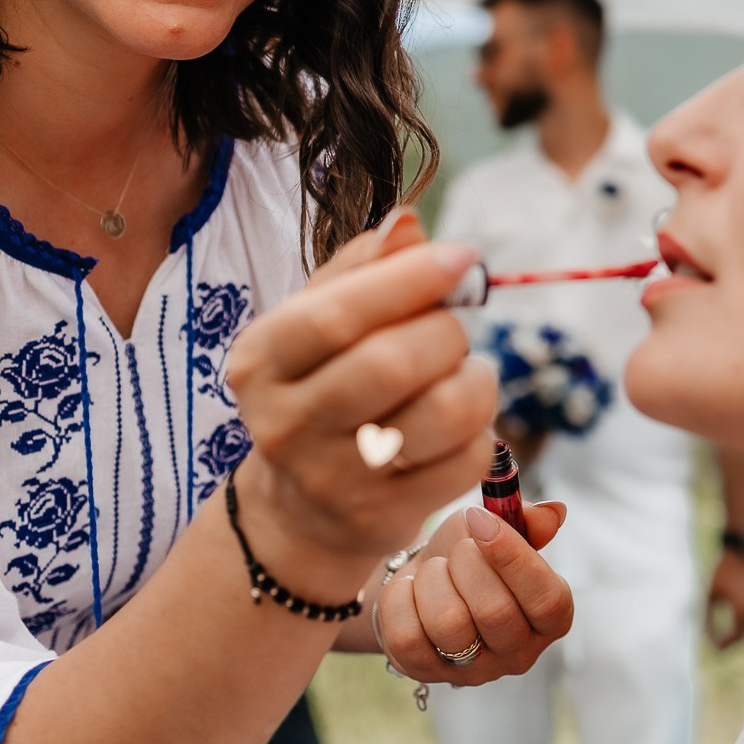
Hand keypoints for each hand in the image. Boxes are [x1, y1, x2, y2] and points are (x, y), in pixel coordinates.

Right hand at [225, 211, 498, 590]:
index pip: (334, 316)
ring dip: (476, 379)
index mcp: (261, 362)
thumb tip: (408, 225)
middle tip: (453, 329)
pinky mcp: (382, 519)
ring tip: (465, 373)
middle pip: (390, 365)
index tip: (462, 257)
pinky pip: (466, 461)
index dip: (409, 280)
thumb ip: (361, 269)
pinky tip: (460, 424)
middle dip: (446, 331)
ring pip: (442, 414)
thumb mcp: (318, 322)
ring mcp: (333, 480)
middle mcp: (286, 425)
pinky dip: (481, 431)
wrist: (300, 507)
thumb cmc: (321, 387)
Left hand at [374, 501, 573, 684]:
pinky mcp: (426, 673)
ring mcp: (473, 670)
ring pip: (449, 624)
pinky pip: (407, 635)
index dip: (515, 559)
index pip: (548, 601)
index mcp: (549, 619)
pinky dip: (402, 598)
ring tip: (436, 569)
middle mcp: (517, 653)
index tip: (483, 521)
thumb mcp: (498, 526)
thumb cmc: (470, 555)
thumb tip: (551, 512)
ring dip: (434, 579)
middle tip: (459, 547)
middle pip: (495, 612)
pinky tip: (411, 590)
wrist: (424, 579)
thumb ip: (527, 518)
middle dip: (467, 562)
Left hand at [707, 550, 743, 649]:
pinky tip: (730, 629)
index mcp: (741, 612)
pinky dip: (740, 630)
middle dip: (728, 646)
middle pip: (741, 639)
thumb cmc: (722, 571)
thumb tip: (702, 634)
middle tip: (715, 652)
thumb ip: (705, 615)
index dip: (720, 645)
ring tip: (721, 643)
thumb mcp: (709, 593)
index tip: (709, 647)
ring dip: (735, 639)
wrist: (741, 553)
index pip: (731, 638)